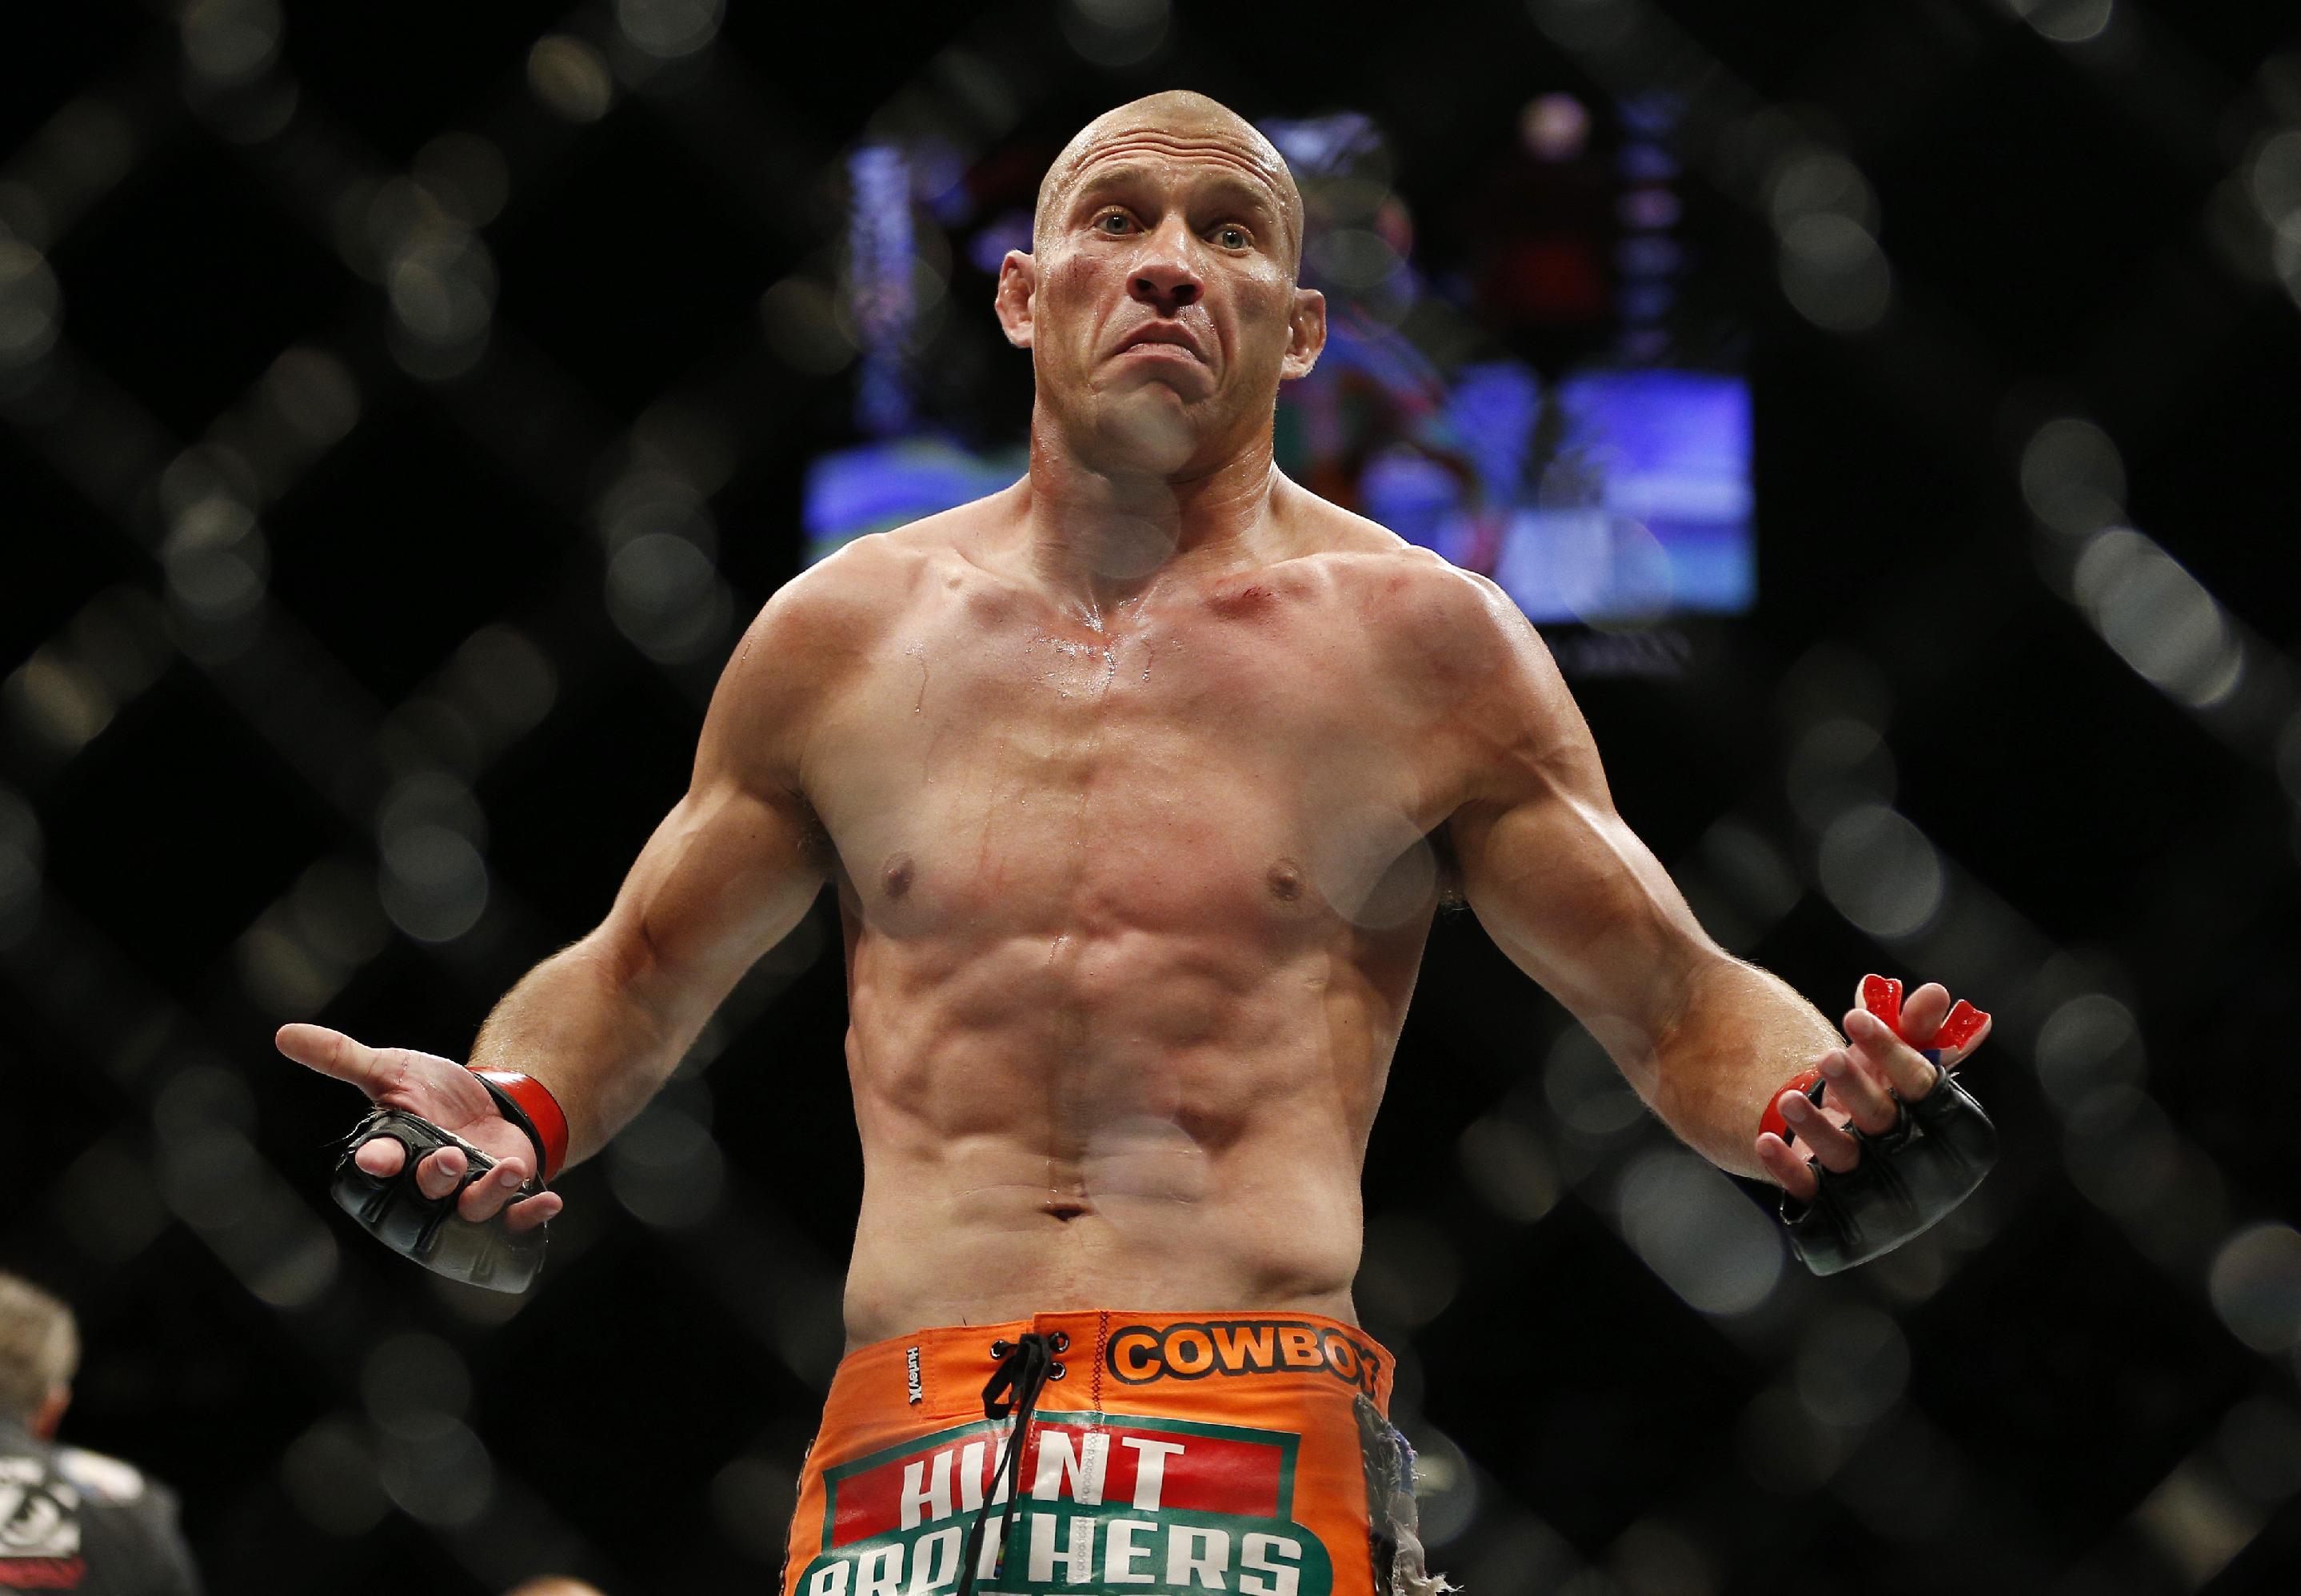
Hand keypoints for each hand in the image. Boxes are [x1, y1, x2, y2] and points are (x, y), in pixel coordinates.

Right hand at [276, 1024, 563, 1232]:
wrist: (491, 1105)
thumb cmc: (433, 1094)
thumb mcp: (390, 1069)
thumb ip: (341, 1057)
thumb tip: (283, 1034)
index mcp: (395, 1154)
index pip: (378, 1165)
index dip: (377, 1162)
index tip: (376, 1156)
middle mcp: (427, 1184)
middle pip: (424, 1192)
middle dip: (434, 1178)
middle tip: (448, 1156)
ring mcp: (465, 1196)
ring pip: (471, 1208)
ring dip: (487, 1193)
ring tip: (506, 1167)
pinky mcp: (503, 1201)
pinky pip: (515, 1221)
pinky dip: (531, 1215)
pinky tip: (551, 1201)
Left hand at [1754, 981, 1992, 1203]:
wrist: (1836, 1149)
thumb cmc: (1876, 1094)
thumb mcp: (1890, 1059)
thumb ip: (1913, 1026)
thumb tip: (1934, 994)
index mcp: (1941, 1121)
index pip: (1924, 1086)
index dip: (1894, 1051)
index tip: (1855, 1016)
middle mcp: (1912, 1158)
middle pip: (1885, 1121)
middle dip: (1856, 1088)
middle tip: (1826, 1057)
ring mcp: (1870, 1186)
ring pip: (1845, 1157)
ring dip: (1816, 1127)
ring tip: (1787, 1097)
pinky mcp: (1830, 1208)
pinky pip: (1809, 1191)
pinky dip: (1787, 1168)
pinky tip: (1765, 1140)